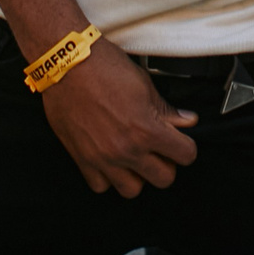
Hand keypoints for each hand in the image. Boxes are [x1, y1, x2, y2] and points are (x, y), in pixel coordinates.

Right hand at [40, 42, 199, 197]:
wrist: (65, 64)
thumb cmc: (104, 67)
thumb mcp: (143, 84)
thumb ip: (166, 109)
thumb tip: (187, 121)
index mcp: (146, 129)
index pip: (186, 155)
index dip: (186, 147)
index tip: (179, 140)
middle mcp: (126, 149)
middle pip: (164, 179)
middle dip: (166, 163)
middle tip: (158, 149)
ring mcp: (103, 158)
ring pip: (132, 190)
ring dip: (137, 175)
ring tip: (134, 156)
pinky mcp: (81, 159)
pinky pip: (101, 186)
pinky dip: (107, 177)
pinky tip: (110, 159)